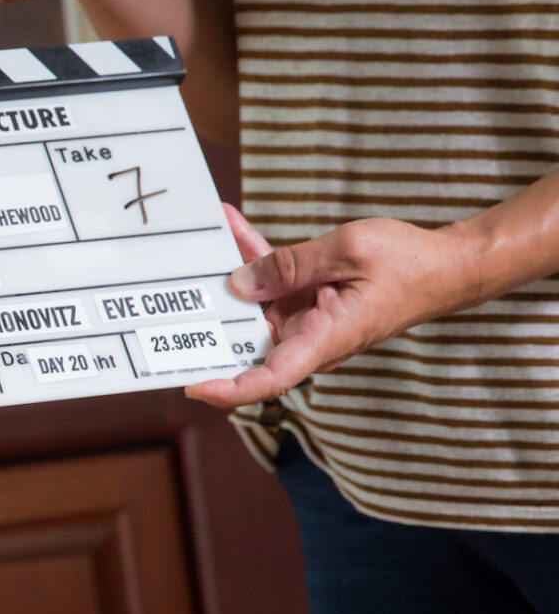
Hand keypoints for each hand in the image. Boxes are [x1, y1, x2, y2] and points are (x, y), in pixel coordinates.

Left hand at [186, 204, 483, 408]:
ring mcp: (308, 321)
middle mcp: (310, 337)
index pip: (270, 378)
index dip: (230, 389)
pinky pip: (273, 283)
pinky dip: (255, 256)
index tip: (194, 386)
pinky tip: (231, 225)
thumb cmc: (408, 262)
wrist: (445, 264)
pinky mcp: (310, 301)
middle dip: (209, 318)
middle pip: (248, 339)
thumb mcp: (346, 251)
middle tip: (168, 292)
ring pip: (254, 304)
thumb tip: (239, 283)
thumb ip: (290, 266)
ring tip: (199, 238)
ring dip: (228, 272)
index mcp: (324, 338)